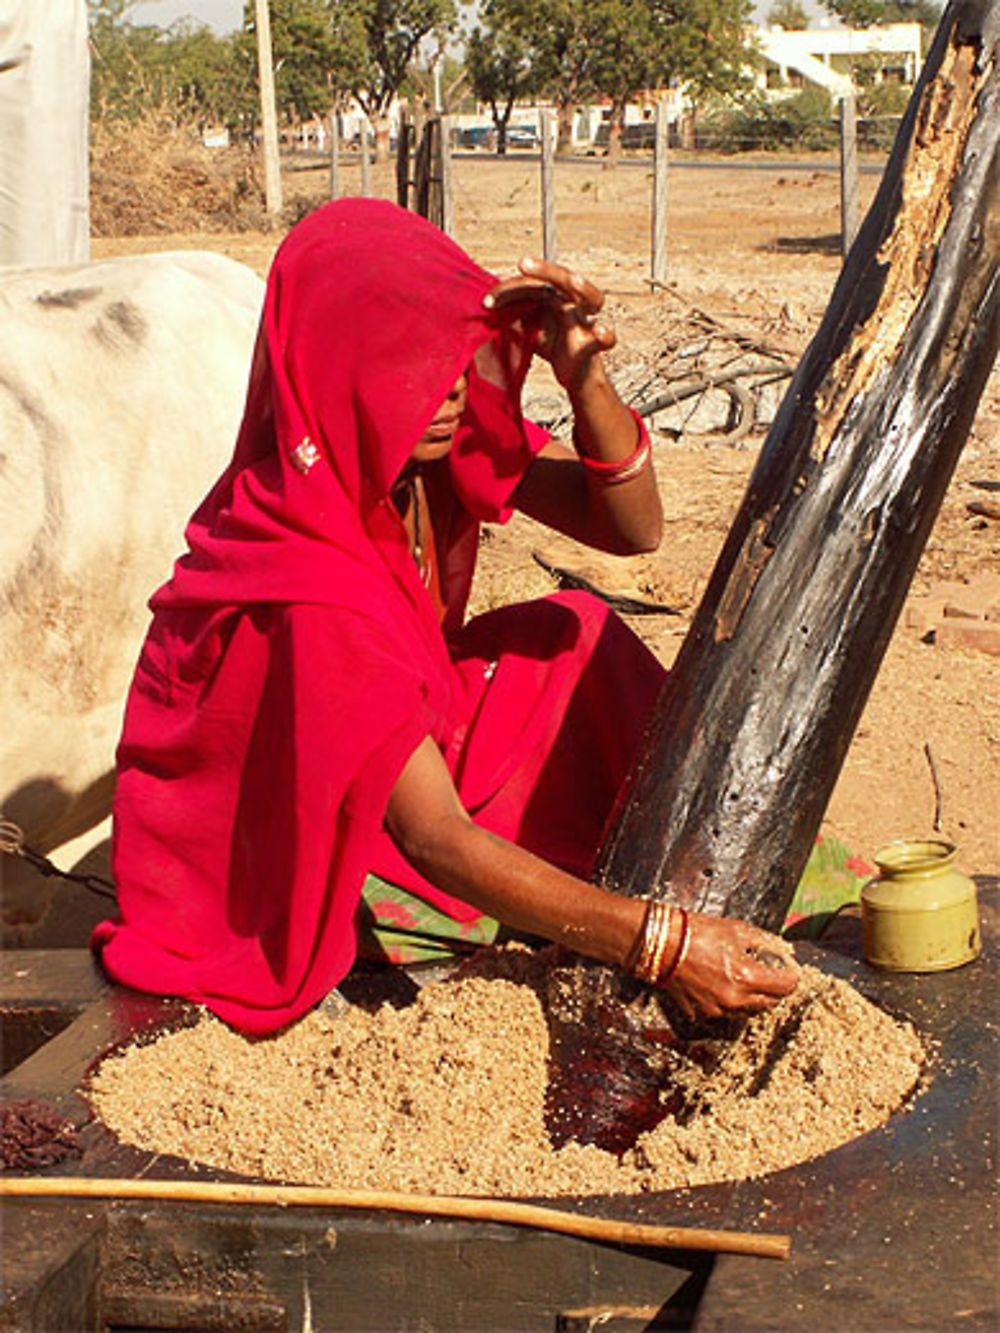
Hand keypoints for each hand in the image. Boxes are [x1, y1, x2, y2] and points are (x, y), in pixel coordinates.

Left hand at [483, 257, 614, 391]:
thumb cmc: (553, 346)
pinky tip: (600, 330)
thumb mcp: (528, 328)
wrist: (574, 375)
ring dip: (584, 288)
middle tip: (523, 263)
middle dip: (545, 270)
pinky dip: (605, 334)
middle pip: (564, 279)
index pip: (533, 284)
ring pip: (592, 298)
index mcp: (555, 297)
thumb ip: (513, 314)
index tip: (486, 301)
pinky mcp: (593, 345)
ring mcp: (584, 322)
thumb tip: (486, 304)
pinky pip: (604, 338)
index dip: (509, 290)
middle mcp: (572, 303)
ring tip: (574, 282)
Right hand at [661, 914, 800, 1020]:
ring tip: (741, 977)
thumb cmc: (696, 933)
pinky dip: (727, 1001)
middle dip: (774, 989)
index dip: (792, 977)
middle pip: (770, 1002)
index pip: (786, 986)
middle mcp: (735, 999)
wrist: (661, 944)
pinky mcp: (701, 1014)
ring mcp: (717, 1010)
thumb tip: (782, 950)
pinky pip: (724, 1012)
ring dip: (752, 997)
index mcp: (747, 977)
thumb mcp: (736, 929)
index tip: (790, 970)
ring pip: (748, 1010)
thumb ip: (765, 942)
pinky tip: (719, 983)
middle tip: (769, 973)